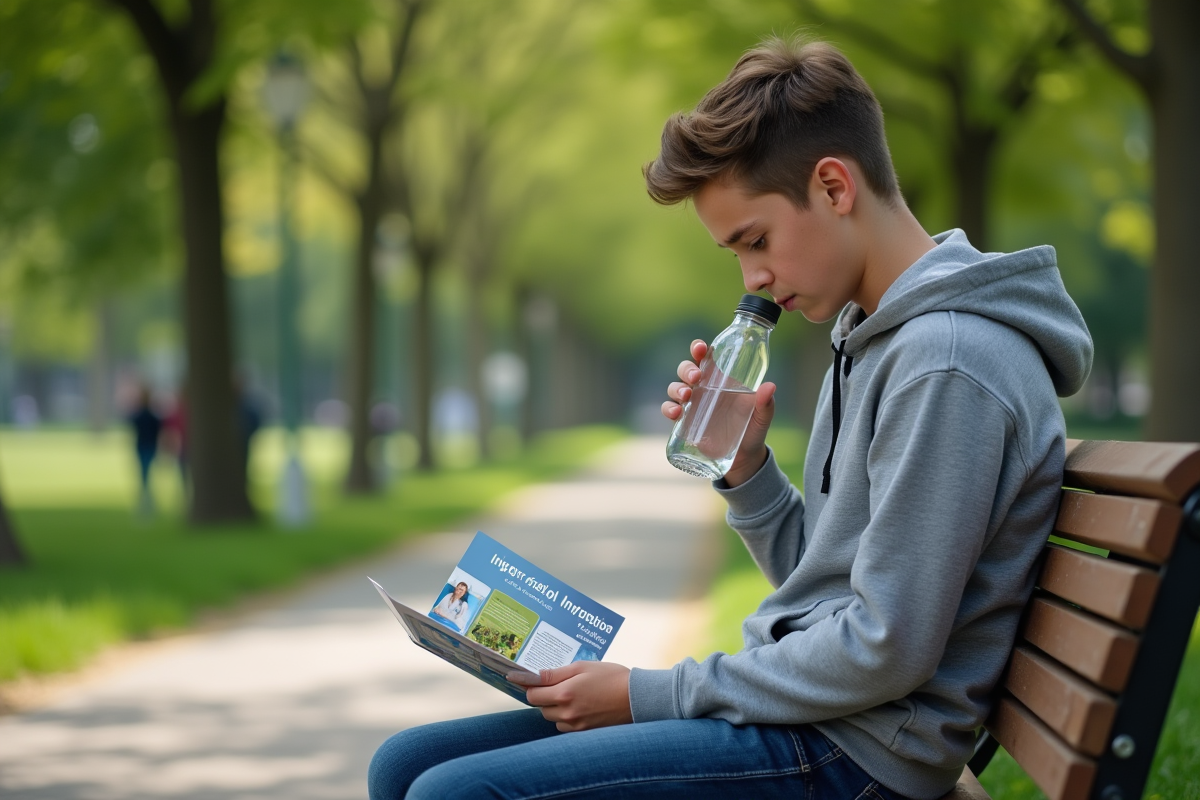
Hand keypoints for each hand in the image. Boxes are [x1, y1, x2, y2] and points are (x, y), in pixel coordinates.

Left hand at [507, 662, 631, 731]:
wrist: (636, 698)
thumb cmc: (611, 677)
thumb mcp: (583, 667)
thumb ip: (556, 673)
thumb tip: (534, 676)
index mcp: (564, 693)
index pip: (532, 694)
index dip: (528, 685)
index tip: (522, 679)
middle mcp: (567, 713)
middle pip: (541, 707)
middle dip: (544, 696)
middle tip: (557, 684)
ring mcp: (576, 725)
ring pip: (553, 718)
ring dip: (555, 708)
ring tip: (572, 694)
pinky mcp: (584, 733)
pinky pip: (566, 726)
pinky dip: (567, 717)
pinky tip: (581, 706)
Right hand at [662, 339, 775, 486]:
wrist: (743, 458)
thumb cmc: (753, 430)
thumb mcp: (762, 417)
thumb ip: (766, 404)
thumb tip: (769, 386)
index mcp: (721, 380)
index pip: (706, 358)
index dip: (698, 349)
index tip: (700, 348)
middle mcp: (704, 388)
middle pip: (686, 369)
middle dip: (687, 369)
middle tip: (696, 377)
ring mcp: (692, 404)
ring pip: (675, 387)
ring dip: (677, 388)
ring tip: (687, 396)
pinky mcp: (684, 421)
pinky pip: (669, 409)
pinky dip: (668, 408)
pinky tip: (676, 413)